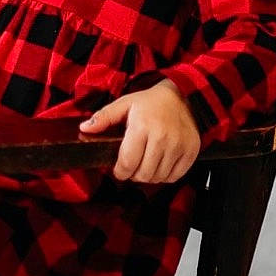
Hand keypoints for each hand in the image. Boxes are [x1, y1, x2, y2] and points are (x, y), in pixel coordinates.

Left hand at [79, 80, 200, 184]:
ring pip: (158, 178)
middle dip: (133, 174)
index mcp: (142, 126)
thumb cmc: (151, 102)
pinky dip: (165, 175)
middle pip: (143, 174)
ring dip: (149, 175)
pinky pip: (174, 176)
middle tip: (132, 165)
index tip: (119, 169)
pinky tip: (160, 163)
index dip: (119, 171)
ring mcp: (178, 145)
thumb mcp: (125, 104)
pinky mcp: (190, 151)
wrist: (183, 97)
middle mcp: (162, 137)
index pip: (127, 163)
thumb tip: (84, 128)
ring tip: (146, 163)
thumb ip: (104, 117)